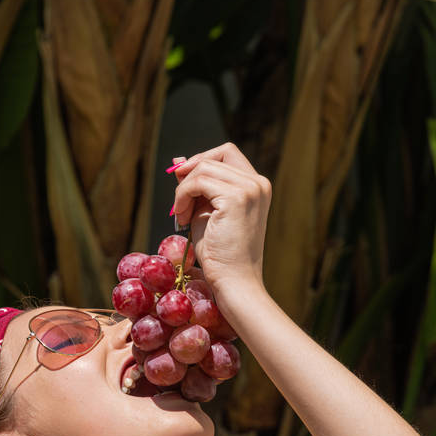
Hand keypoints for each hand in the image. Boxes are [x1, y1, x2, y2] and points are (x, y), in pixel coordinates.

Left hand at [171, 142, 271, 296]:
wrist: (234, 282)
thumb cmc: (221, 255)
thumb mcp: (204, 213)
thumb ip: (196, 186)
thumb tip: (177, 161)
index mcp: (257, 186)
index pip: (227, 153)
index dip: (201, 162)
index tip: (183, 184)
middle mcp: (258, 183)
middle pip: (215, 156)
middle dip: (189, 175)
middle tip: (178, 204)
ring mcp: (250, 189)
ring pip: (203, 166)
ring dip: (183, 189)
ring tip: (181, 216)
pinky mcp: (237, 197)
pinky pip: (198, 181)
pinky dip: (183, 196)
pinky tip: (182, 219)